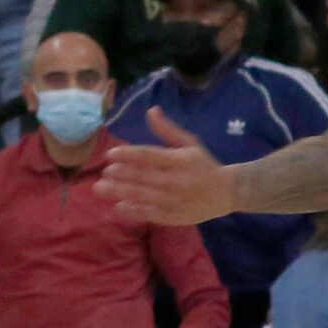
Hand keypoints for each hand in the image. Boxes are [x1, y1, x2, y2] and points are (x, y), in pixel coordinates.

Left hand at [96, 109, 234, 225]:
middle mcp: (176, 180)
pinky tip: (118, 207)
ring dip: (120, 192)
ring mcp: (175, 200)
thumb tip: (151, 110)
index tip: (110, 154)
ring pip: (144, 196)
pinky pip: (151, 214)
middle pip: (144, 177)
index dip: (129, 155)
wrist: (228, 192)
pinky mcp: (175, 216)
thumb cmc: (204, 164)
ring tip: (100, 188)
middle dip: (121, 174)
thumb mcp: (190, 143)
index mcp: (180, 159)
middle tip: (104, 171)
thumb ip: (167, 130)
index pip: (150, 156)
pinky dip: (134, 211)